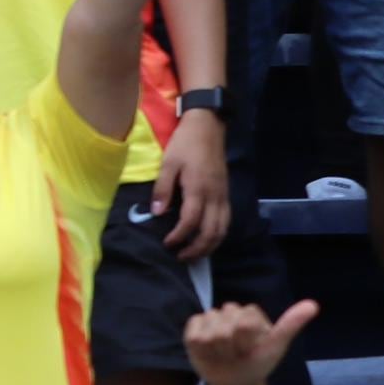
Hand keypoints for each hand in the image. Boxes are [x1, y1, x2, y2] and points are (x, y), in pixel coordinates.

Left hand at [153, 103, 229, 255]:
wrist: (208, 126)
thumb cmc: (185, 143)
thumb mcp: (168, 163)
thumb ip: (163, 189)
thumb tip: (157, 214)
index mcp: (199, 189)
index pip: (191, 222)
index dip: (179, 237)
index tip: (167, 244)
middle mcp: (215, 196)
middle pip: (212, 232)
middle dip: (197, 249)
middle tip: (181, 257)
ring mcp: (224, 195)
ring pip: (223, 229)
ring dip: (210, 245)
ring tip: (194, 254)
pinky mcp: (227, 193)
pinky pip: (227, 220)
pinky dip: (218, 234)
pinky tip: (207, 239)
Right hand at [181, 295, 318, 384]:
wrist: (235, 381)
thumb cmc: (257, 363)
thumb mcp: (276, 347)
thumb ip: (291, 325)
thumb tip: (314, 304)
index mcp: (251, 313)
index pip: (244, 322)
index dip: (246, 341)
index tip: (252, 350)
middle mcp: (230, 311)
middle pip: (224, 328)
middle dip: (231, 348)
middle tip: (237, 355)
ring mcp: (210, 318)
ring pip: (208, 333)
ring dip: (217, 352)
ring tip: (224, 355)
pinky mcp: (193, 327)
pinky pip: (193, 336)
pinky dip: (201, 350)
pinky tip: (209, 353)